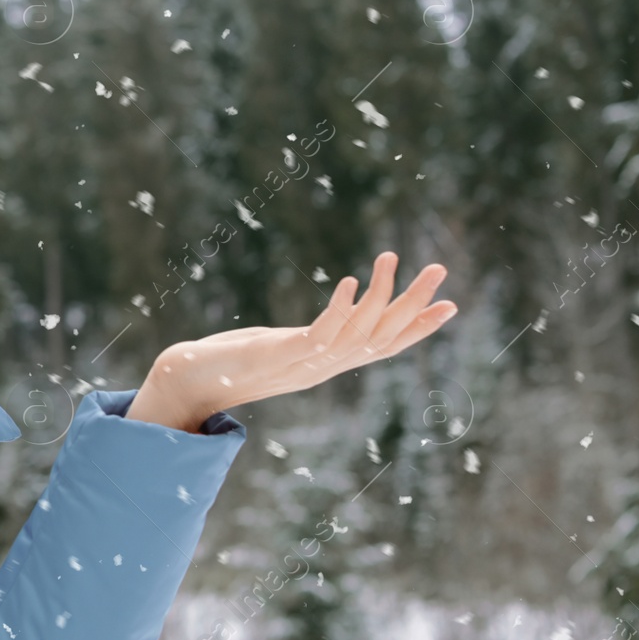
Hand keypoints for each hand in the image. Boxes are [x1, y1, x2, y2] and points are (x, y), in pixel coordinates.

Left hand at [128, 251, 456, 430]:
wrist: (188, 383)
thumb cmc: (227, 363)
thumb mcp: (279, 347)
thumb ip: (308, 337)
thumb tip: (327, 325)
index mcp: (327, 364)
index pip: (384, 346)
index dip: (418, 328)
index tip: (450, 304)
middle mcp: (323, 368)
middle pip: (383, 337)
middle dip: (415, 305)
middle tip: (441, 269)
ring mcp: (304, 365)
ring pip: (358, 333)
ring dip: (381, 296)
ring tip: (392, 256)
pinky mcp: (280, 357)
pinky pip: (321, 335)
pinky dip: (340, 309)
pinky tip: (351, 282)